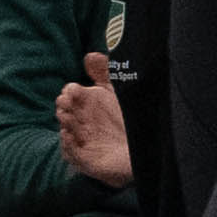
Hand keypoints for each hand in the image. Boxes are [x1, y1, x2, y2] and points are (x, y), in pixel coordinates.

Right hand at [56, 56, 136, 189]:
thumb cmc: (136, 117)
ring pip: (65, 132)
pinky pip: (70, 154)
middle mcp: (85, 122)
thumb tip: (89, 55)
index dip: (68, 93)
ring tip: (70, 118)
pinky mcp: (88, 161)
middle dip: (63, 107)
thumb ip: (106, 71)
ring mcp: (85, 142)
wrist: (154, 147)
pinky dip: (66, 145)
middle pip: (64, 112)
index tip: (73, 90)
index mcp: (90, 104)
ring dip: (65, 124)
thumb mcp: (122, 89)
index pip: (70, 95)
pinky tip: (70, 135)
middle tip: (68, 103)